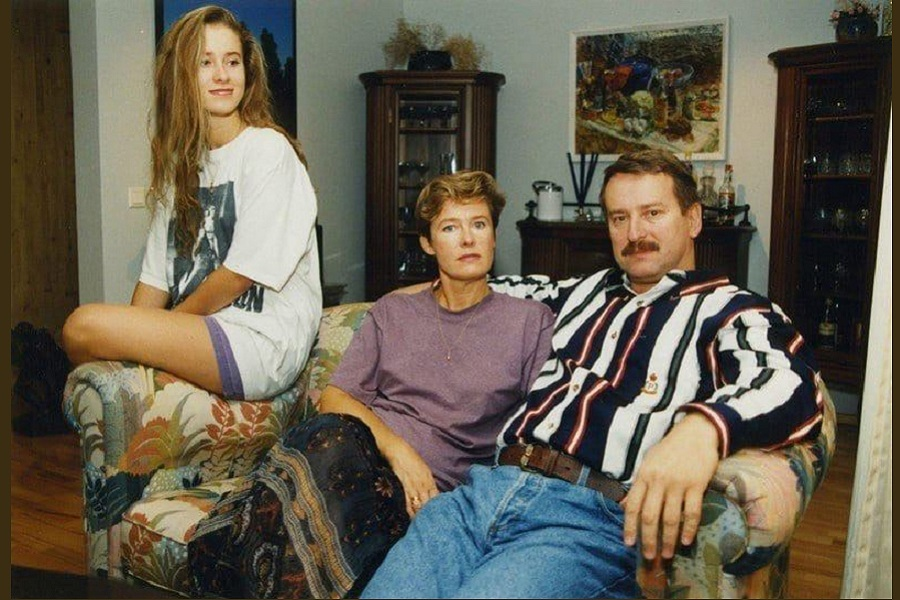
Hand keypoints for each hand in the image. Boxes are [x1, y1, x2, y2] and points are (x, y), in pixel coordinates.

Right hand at [382, 436, 438, 517]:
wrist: (398, 450)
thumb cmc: (410, 457)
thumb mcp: (423, 467)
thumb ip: (427, 479)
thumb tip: (432, 490)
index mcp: (429, 477)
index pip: (436, 495)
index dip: (438, 506)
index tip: (440, 514)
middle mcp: (423, 482)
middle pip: (429, 501)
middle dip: (431, 512)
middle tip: (434, 523)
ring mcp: (414, 485)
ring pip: (420, 503)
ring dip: (421, 514)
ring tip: (424, 524)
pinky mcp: (404, 486)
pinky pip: (408, 501)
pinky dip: (411, 510)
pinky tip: (412, 518)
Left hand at [622, 413, 719, 559]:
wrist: (695, 433)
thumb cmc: (669, 449)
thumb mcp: (648, 462)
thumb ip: (639, 485)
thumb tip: (625, 506)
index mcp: (644, 475)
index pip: (632, 506)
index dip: (629, 527)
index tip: (628, 543)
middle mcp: (658, 481)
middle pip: (649, 516)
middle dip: (648, 539)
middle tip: (649, 556)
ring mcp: (678, 484)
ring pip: (670, 518)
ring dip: (667, 539)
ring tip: (666, 554)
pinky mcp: (696, 486)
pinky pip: (691, 512)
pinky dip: (688, 529)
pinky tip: (686, 541)